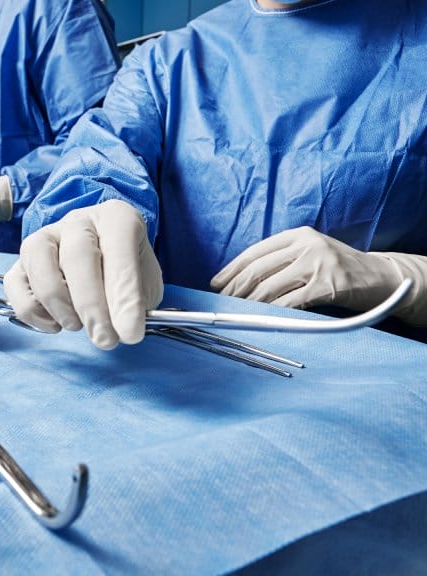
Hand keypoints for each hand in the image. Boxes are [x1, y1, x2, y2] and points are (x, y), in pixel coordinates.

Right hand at [4, 200, 162, 348]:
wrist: (104, 265)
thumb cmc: (126, 274)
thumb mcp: (146, 284)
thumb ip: (137, 301)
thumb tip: (123, 328)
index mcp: (116, 219)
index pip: (119, 250)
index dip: (124, 295)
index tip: (130, 332)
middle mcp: (78, 222)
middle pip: (77, 256)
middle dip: (91, 306)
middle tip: (105, 339)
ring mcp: (44, 238)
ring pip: (41, 266)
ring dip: (59, 306)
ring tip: (78, 326)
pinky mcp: (21, 261)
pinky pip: (15, 284)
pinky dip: (31, 311)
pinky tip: (55, 323)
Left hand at [211, 226, 408, 313]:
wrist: (381, 277)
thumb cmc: (339, 268)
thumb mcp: (310, 253)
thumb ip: (281, 260)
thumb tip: (241, 280)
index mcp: (297, 235)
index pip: (254, 252)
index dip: (231, 269)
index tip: (215, 284)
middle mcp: (306, 245)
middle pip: (257, 269)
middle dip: (234, 289)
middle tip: (222, 303)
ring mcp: (317, 263)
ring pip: (269, 287)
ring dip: (248, 304)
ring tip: (237, 313)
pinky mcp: (327, 285)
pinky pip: (289, 302)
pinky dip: (271, 312)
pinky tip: (261, 318)